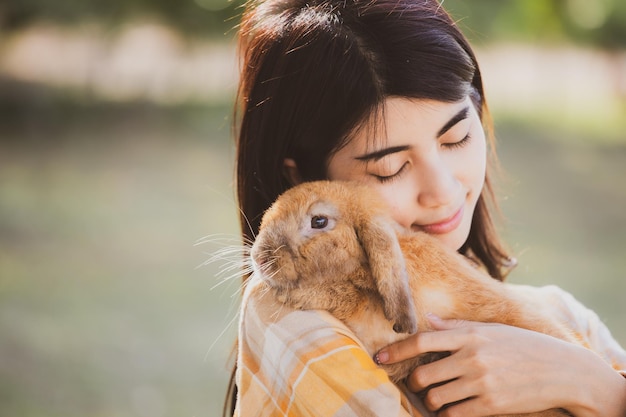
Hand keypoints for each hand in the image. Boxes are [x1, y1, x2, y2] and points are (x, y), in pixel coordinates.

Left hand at [375, 314, 625, 416]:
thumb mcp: (491, 330)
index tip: (380, 356)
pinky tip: (453, 408)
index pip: (423, 340)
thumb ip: (457, 328)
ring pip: (435, 397)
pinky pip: (454, 414)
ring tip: (438, 397)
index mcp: (470, 335)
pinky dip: (448, 413)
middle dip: (415, 382)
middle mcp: (472, 357)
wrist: (561, 371)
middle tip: (419, 384)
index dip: (397, 350)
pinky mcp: (491, 405)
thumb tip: (428, 320)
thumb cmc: (522, 346)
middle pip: (423, 374)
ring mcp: (481, 382)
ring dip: (431, 400)